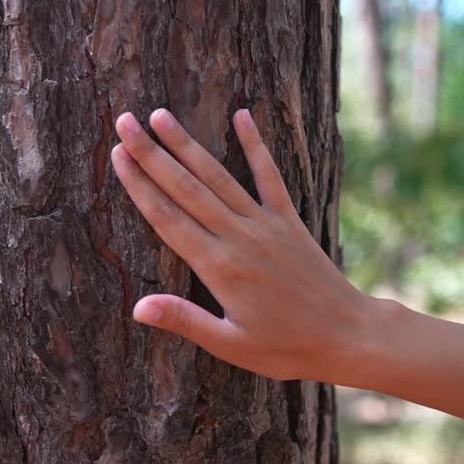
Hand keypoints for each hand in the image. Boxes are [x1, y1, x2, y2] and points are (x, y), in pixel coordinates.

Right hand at [110, 108, 375, 382]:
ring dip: (188, 144)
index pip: (168, 218)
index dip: (140, 185)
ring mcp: (266, 225)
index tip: (117, 156)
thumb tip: (138, 309)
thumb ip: (184, 321)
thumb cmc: (287, 348)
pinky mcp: (289, 221)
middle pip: (186, 188)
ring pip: (219, 176)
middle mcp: (239, 237)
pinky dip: (255, 145)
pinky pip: (270, 176)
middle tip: (125, 121)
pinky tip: (242, 115)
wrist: (346, 335)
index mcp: (219, 267)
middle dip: (152, 153)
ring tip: (161, 115)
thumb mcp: (230, 345)